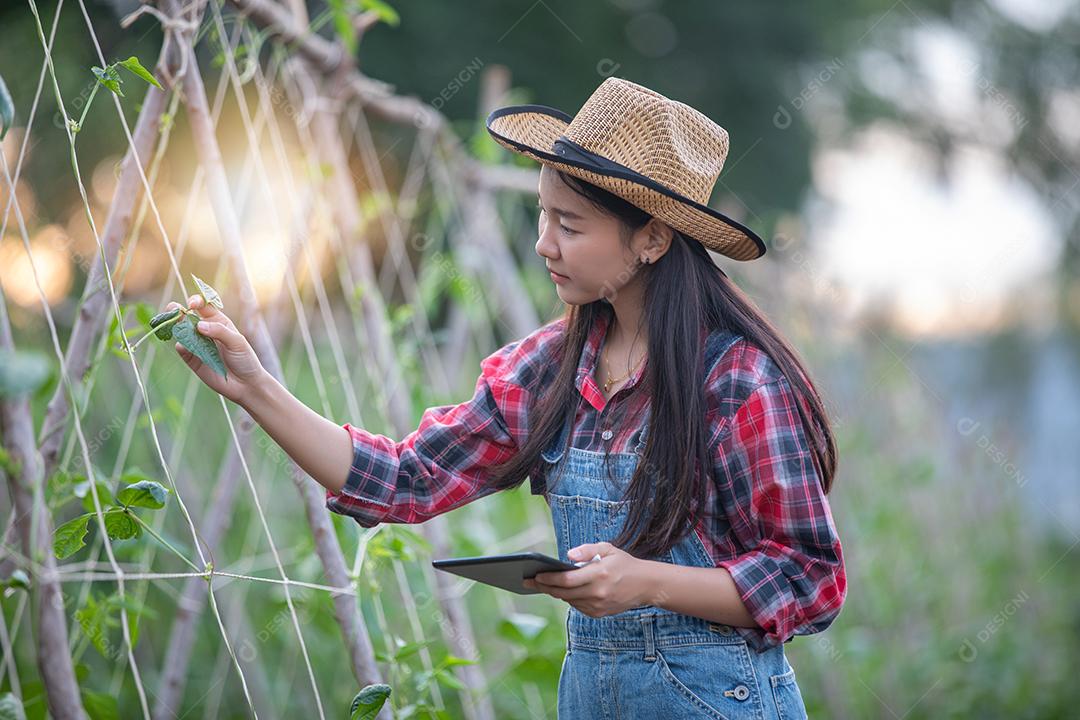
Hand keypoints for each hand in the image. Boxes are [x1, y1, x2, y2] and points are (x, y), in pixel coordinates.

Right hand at [166, 294, 265, 405]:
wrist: (245, 384)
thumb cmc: (245, 359)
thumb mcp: (237, 342)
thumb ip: (219, 331)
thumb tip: (199, 325)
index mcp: (218, 322)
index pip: (204, 306)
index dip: (196, 301)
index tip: (192, 304)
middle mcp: (205, 331)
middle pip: (187, 317)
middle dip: (178, 310)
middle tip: (173, 309)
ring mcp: (197, 345)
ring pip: (181, 332)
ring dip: (175, 326)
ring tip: (174, 324)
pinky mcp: (192, 359)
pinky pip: (182, 350)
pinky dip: (181, 346)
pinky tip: (183, 346)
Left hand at [523, 542, 650, 616]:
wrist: (645, 585)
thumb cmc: (623, 563)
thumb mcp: (608, 548)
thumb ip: (587, 550)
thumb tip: (567, 556)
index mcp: (598, 574)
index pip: (566, 579)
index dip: (548, 578)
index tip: (535, 575)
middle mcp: (597, 592)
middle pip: (563, 592)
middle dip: (544, 586)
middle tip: (528, 581)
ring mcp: (598, 605)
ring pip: (568, 600)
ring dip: (554, 593)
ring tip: (541, 584)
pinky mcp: (599, 613)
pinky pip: (577, 606)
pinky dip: (568, 598)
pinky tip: (560, 591)